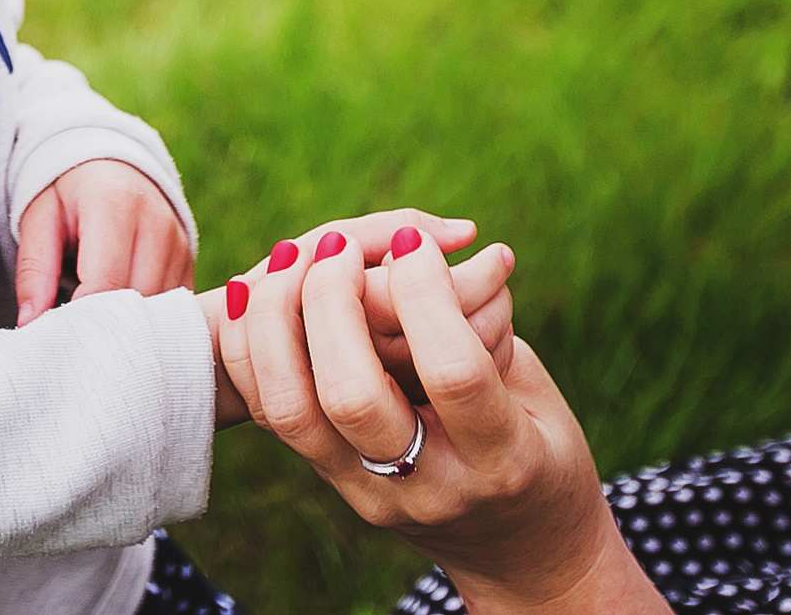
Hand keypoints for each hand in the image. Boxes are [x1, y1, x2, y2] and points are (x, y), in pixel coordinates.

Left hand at [14, 160, 192, 327]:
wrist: (111, 166)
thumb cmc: (69, 194)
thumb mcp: (39, 219)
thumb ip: (34, 270)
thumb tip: (30, 324)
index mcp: (114, 204)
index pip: (104, 284)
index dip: (79, 319)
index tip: (56, 337)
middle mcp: (156, 223)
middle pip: (135, 303)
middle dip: (103, 328)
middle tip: (72, 340)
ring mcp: (179, 243)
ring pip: (157, 313)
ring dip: (126, 327)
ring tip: (94, 324)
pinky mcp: (189, 261)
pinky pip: (172, 311)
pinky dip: (146, 322)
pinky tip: (120, 317)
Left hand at [222, 223, 669, 614]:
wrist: (519, 553)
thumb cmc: (540, 448)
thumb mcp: (536, 391)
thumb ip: (481, 326)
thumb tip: (416, 245)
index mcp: (500, 458)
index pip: (454, 373)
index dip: (427, 294)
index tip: (415, 239)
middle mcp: (427, 486)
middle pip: (352, 397)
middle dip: (334, 304)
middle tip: (340, 246)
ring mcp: (369, 493)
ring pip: (293, 410)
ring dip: (278, 320)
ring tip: (295, 254)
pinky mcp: (331, 482)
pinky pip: (272, 411)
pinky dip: (250, 345)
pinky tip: (255, 289)